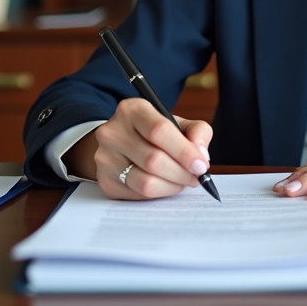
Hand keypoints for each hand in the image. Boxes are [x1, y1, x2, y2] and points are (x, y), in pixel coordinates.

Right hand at [66, 98, 212, 200]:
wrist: (119, 143)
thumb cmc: (152, 132)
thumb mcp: (176, 123)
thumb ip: (197, 131)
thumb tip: (201, 155)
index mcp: (132, 109)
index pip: (159, 130)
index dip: (184, 151)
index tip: (201, 165)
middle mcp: (112, 132)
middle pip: (154, 159)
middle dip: (182, 173)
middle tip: (196, 177)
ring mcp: (105, 158)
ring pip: (146, 182)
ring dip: (172, 186)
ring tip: (182, 181)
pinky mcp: (105, 181)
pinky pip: (138, 195)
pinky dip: (159, 193)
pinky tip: (165, 185)